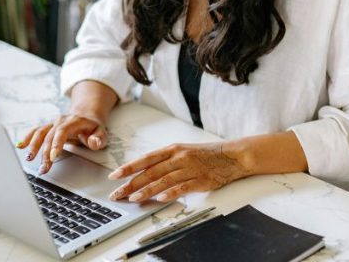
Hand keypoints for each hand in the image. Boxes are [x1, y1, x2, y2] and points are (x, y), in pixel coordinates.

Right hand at [18, 113, 106, 173]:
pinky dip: (27, 138)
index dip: (56, 143)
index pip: (62, 131)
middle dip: (45, 153)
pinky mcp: (48, 128)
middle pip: (49, 136)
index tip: (53, 156)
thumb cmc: (93, 127)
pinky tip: (20, 146)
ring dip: (33, 146)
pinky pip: (36, 131)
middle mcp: (61, 121)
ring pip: (40, 133)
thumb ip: (98, 139)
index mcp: (74, 121)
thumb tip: (93, 142)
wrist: (86, 116)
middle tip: (43, 168)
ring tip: (29, 159)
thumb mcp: (102, 132)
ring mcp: (53, 124)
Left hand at [106, 142, 249, 203]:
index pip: (146, 159)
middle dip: (131, 183)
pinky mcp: (200, 180)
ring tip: (133, 198)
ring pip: (163, 180)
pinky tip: (159, 199)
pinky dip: (170, 193)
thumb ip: (166, 161)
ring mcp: (190, 169)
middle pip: (151, 171)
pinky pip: (182, 187)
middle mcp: (179, 158)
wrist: (233, 155)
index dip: (129, 167)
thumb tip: (145, 173)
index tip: (115, 176)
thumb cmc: (207, 154)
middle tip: (117, 193)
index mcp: (173, 149)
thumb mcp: (184, 152)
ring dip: (146, 190)